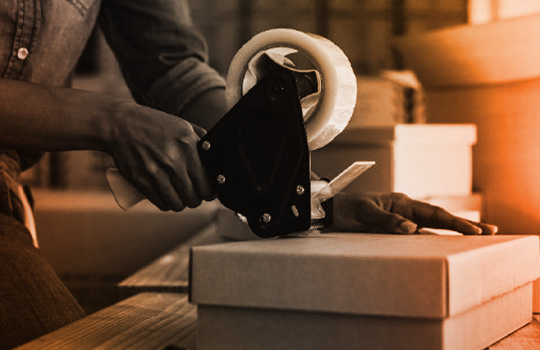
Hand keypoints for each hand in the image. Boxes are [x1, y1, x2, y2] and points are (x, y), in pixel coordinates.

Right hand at [106, 102, 213, 210]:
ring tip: (180, 196)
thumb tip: (214, 159)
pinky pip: (161, 204)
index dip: (209, 191)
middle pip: (193, 197)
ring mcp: (156, 173)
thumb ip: (201, 141)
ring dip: (181, 203)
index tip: (208, 191)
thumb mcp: (183, 126)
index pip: (206, 183)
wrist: (121, 125)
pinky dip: (166, 203)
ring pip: (178, 204)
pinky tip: (167, 197)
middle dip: (195, 198)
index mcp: (187, 146)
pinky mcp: (142, 182)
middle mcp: (173, 161)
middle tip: (193, 193)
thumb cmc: (152, 125)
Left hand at [331, 192, 497, 234]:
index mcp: (401, 202)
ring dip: (451, 235)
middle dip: (463, 225)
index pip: (433, 213)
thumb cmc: (345, 209)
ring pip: (431, 230)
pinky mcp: (393, 231)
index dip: (454, 222)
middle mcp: (404, 211)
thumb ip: (385, 220)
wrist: (328, 212)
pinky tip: (446, 248)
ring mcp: (400, 221)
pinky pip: (417, 238)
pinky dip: (433, 242)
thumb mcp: (363, 213)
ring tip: (476, 238)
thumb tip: (410, 229)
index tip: (474, 230)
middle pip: (438, 219)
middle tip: (490, 231)